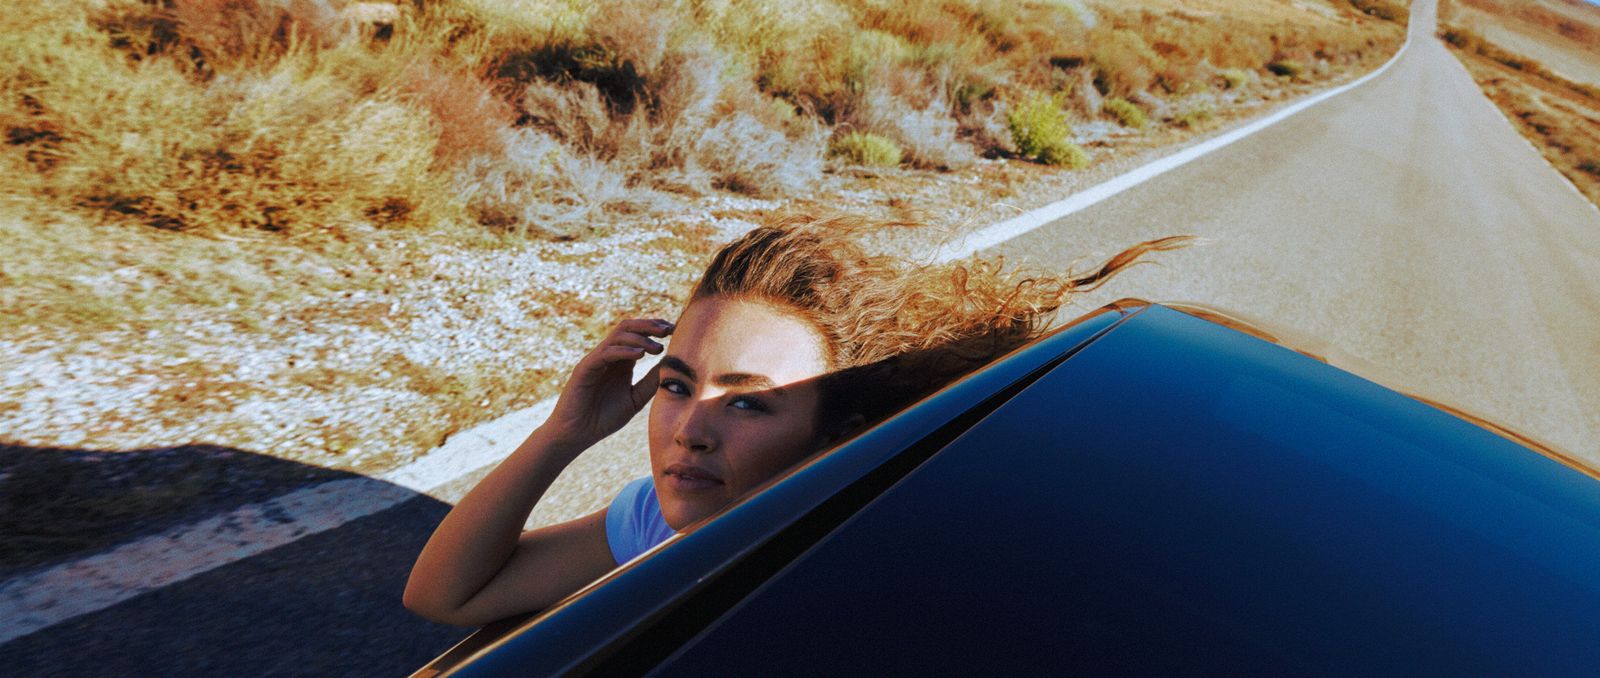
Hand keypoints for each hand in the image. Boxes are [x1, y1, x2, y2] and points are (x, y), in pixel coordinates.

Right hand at [542, 318, 673, 452]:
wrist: (576, 435)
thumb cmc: (603, 419)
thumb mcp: (635, 399)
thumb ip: (650, 383)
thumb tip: (670, 367)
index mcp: (621, 362)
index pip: (638, 335)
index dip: (655, 329)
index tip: (674, 331)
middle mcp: (608, 356)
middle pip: (628, 328)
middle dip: (649, 325)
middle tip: (669, 329)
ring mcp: (596, 361)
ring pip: (617, 336)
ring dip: (639, 338)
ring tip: (657, 347)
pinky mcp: (585, 369)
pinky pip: (605, 354)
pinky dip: (623, 351)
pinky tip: (640, 355)